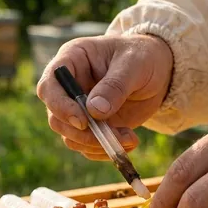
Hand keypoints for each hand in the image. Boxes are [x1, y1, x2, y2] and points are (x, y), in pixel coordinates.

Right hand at [36, 34, 172, 159]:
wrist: (159, 71)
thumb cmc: (143, 56)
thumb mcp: (134, 64)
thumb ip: (115, 86)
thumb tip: (94, 111)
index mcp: (72, 60)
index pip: (49, 87)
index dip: (60, 106)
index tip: (83, 121)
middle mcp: (69, 87)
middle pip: (56, 118)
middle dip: (82, 133)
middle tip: (111, 137)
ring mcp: (78, 109)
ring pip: (71, 137)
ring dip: (97, 144)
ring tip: (129, 138)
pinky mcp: (91, 127)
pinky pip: (87, 147)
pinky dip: (106, 150)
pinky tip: (129, 142)